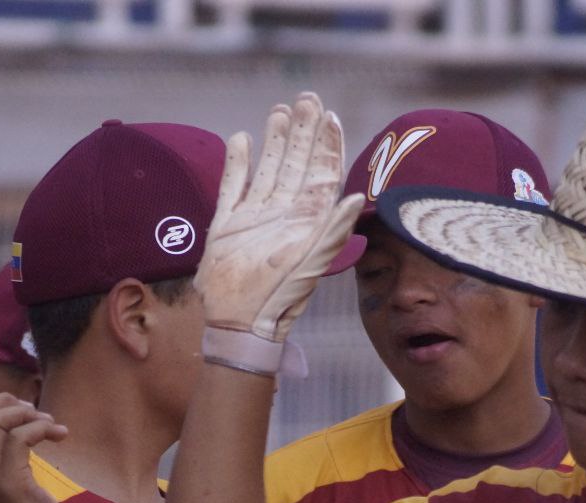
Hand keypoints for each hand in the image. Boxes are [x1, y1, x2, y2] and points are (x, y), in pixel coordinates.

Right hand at [0, 393, 76, 502]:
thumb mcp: (17, 483)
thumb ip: (11, 458)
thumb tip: (23, 424)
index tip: (24, 416)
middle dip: (7, 402)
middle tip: (37, 416)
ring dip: (26, 413)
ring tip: (51, 425)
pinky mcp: (11, 486)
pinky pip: (18, 438)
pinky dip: (41, 428)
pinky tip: (60, 436)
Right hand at [195, 92, 363, 343]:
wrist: (240, 321)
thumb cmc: (281, 297)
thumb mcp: (312, 263)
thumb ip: (334, 230)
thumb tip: (357, 198)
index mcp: (308, 219)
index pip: (322, 172)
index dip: (327, 144)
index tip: (330, 115)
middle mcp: (284, 213)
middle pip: (298, 162)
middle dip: (304, 131)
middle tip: (306, 98)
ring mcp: (256, 216)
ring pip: (268, 167)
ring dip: (275, 140)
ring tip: (280, 110)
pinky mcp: (228, 223)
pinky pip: (233, 185)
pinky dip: (236, 162)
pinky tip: (240, 139)